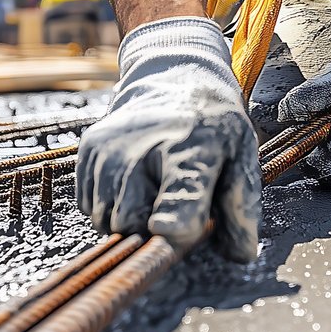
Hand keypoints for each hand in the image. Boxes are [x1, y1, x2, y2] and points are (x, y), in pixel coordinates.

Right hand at [77, 17, 259, 260]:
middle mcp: (142, 149)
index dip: (174, 220)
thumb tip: (241, 254)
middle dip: (154, 232)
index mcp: (191, 150)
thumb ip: (242, 205)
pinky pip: (89, 207)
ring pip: (107, 221)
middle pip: (133, 222)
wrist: (173, 77)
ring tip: (156, 193)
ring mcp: (109, 150)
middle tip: (178, 210)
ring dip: (131, 221)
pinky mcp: (88, 150)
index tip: (168, 231)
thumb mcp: (242, 155)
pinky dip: (110, 207)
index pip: (178, 193)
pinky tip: (134, 184)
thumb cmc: (212, 125)